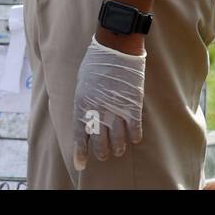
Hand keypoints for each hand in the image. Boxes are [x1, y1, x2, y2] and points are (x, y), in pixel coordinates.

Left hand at [72, 35, 145, 170]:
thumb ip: (84, 103)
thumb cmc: (95, 64)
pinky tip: (133, 139)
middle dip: (100, 152)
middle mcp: (98, 111)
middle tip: (102, 155)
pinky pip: (134, 129)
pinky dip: (134, 137)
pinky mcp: (133, 106)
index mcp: (82, 104)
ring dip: (117, 148)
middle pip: (99, 142)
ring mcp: (116, 110)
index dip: (81, 152)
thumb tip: (86, 117)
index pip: (80, 136)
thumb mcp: (82, 84)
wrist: (115, 50)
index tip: (81, 164)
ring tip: (117, 151)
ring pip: (117, 140)